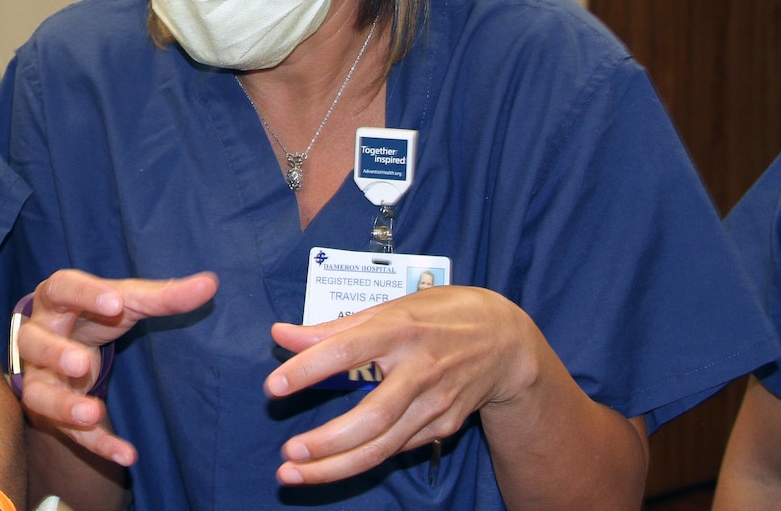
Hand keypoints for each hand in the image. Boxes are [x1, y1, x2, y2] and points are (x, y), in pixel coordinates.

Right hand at [15, 269, 216, 466]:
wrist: (63, 347)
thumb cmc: (95, 315)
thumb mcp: (125, 302)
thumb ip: (164, 296)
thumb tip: (210, 284)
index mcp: (57, 298)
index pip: (62, 287)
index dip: (85, 294)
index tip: (114, 302)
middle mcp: (38, 335)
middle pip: (33, 341)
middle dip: (55, 353)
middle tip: (81, 363)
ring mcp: (38, 375)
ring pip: (37, 392)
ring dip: (62, 405)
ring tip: (92, 413)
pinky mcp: (49, 409)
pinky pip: (67, 431)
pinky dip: (96, 443)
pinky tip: (127, 454)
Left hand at [264, 285, 544, 485]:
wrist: (506, 342)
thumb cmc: (436, 316)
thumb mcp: (387, 309)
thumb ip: (332, 327)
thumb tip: (280, 334)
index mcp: (399, 330)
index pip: (347, 350)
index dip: (309, 369)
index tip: (273, 387)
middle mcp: (419, 370)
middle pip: (372, 417)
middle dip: (328, 441)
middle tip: (289, 451)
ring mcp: (435, 404)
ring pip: (384, 446)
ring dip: (337, 465)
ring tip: (296, 472)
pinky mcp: (443, 426)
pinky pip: (397, 448)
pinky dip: (363, 459)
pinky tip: (333, 465)